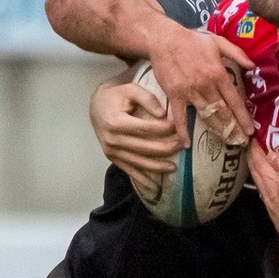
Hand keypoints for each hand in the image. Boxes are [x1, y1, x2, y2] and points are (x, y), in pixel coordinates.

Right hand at [89, 77, 179, 199]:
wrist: (95, 106)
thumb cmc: (116, 96)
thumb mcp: (130, 89)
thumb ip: (148, 98)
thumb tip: (163, 114)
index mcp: (116, 122)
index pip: (146, 129)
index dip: (165, 130)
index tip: (179, 128)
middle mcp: (112, 139)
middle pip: (145, 148)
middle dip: (167, 148)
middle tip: (183, 146)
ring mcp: (111, 151)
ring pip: (139, 162)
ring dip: (158, 167)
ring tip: (174, 168)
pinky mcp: (112, 157)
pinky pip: (129, 170)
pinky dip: (142, 180)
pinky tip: (154, 188)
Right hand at [148, 24, 254, 146]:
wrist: (164, 39)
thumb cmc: (192, 40)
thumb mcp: (218, 41)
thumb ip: (237, 53)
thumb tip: (253, 67)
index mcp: (218, 74)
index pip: (235, 101)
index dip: (243, 117)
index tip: (250, 131)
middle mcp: (206, 85)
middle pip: (223, 112)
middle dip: (233, 128)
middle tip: (240, 142)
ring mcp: (190, 92)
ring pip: (206, 116)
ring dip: (217, 130)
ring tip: (226, 142)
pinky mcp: (174, 95)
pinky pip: (180, 116)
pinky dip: (183, 130)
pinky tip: (186, 144)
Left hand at [247, 141, 278, 244]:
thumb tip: (271, 153)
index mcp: (270, 179)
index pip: (257, 159)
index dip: (254, 147)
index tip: (252, 137)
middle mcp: (264, 190)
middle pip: (253, 170)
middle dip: (251, 156)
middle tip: (250, 146)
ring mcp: (267, 202)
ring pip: (257, 181)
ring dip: (255, 169)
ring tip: (257, 161)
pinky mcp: (273, 211)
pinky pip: (263, 190)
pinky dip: (262, 180)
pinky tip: (266, 182)